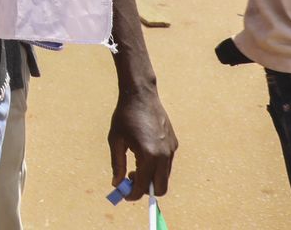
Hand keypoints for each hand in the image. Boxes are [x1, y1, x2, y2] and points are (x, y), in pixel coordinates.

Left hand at [108, 86, 177, 200]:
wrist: (141, 95)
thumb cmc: (125, 116)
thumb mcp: (116, 140)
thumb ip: (117, 164)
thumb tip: (117, 184)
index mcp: (148, 155)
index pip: (142, 186)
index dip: (132, 194)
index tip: (124, 194)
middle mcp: (164, 155)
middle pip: (160, 188)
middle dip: (145, 189)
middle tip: (130, 180)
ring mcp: (171, 149)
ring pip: (164, 176)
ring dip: (151, 177)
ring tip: (135, 165)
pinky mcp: (174, 143)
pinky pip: (167, 163)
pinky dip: (157, 166)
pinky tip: (143, 153)